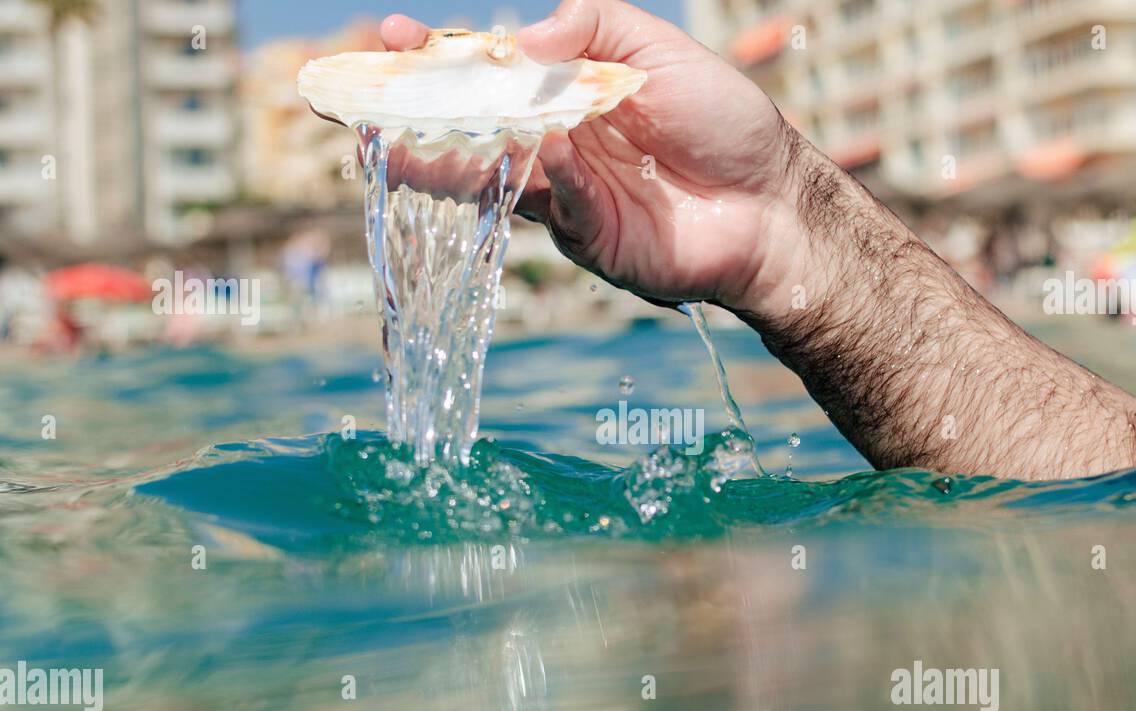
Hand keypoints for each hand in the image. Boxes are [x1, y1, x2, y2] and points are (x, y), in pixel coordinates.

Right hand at [380, 1, 798, 312]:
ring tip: (391, 143)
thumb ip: (591, 29)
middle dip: (405, 118)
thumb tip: (523, 37)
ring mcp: (568, 197)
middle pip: (467, 131)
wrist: (772, 199)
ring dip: (443, 160)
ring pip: (493, 178)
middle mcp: (553, 147)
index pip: (485, 74)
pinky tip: (548, 146)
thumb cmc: (722, 121)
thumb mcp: (656, 49)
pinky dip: (554, 175)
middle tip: (346, 106)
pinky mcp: (592, 239)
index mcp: (563, 96)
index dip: (437, 59)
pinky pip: (562, 205)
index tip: (391, 39)